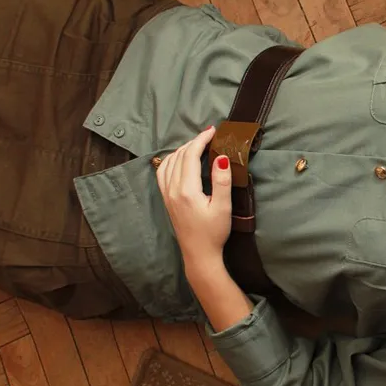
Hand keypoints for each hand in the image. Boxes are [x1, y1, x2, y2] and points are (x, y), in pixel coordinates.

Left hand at [156, 126, 233, 266]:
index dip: (201, 140)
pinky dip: (171, 160)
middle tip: (209, 136)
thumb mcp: (223, 207)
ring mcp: (167, 194)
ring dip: (182, 150)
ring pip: (168, 162)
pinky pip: (162, 172)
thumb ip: (222, 181)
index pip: (190, 155)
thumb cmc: (214, 233)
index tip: (213, 131)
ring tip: (197, 145)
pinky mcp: (166, 199)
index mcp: (186, 190)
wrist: (199, 254)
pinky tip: (180, 160)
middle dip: (193, 142)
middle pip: (179, 156)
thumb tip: (221, 157)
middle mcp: (172, 189)